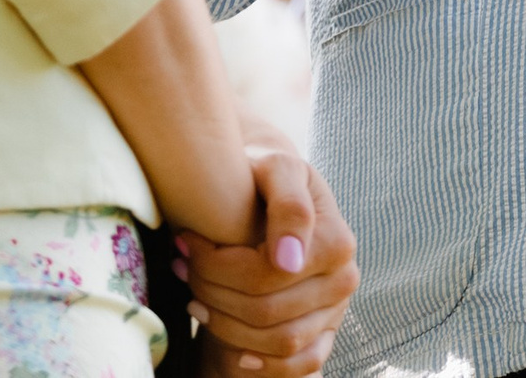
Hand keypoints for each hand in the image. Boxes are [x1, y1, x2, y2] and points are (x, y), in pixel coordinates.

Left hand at [177, 133, 357, 376]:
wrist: (276, 191)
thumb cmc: (267, 175)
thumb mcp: (276, 167)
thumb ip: (288, 204)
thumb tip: (289, 262)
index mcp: (336, 242)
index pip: (263, 275)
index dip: (215, 266)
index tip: (185, 242)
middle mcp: (343, 280)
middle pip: (265, 311)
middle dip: (212, 292)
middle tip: (182, 267)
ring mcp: (337, 311)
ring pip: (278, 342)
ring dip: (226, 326)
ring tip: (195, 297)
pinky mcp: (326, 333)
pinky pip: (301, 364)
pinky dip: (266, 366)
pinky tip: (236, 351)